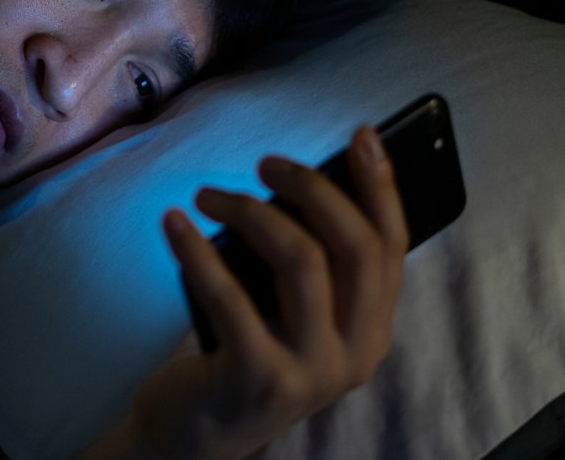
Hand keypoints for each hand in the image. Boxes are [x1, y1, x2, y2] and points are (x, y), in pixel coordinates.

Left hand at [83, 125, 407, 459]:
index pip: (389, 246)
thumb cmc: (241, 353)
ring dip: (250, 210)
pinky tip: (174, 224)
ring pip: (301, 261)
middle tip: (265, 162)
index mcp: (371, 330)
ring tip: (208, 196)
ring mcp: (310, 371)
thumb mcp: (288, 311)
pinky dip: (198, 251)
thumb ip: (310, 262)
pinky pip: (232, 296)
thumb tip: (302, 179)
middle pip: (354, 246)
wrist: (194, 436)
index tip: (361, 135)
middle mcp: (354, 353)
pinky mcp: (259, 379)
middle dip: (311, 188)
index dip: (380, 186)